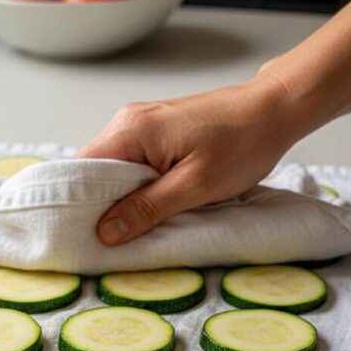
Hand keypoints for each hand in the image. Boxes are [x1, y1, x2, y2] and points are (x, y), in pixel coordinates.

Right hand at [78, 74, 315, 244]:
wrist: (274, 109)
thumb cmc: (243, 143)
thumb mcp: (195, 186)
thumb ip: (147, 208)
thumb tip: (105, 232)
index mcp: (131, 130)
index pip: (80, 170)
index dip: (77, 204)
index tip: (80, 236)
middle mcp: (127, 121)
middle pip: (93, 170)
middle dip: (98, 205)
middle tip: (108, 241)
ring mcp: (141, 123)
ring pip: (114, 169)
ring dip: (120, 197)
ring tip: (130, 227)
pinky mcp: (156, 130)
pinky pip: (132, 163)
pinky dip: (136, 186)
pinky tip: (149, 205)